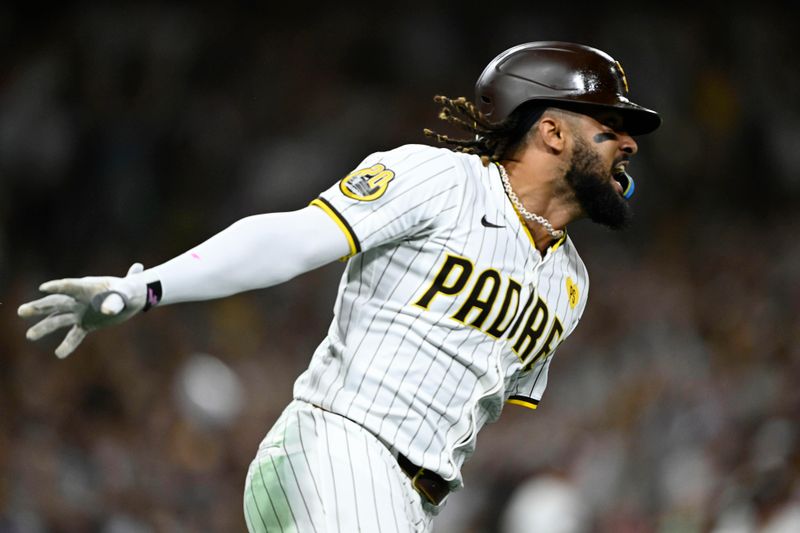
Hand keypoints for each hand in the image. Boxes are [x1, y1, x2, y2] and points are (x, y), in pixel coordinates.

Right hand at [18, 263, 148, 357]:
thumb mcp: (127, 292)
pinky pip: (74, 336)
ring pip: (58, 319)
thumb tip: (107, 311)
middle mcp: (79, 300)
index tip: (44, 288)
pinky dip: (68, 344)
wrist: (133, 297)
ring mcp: (80, 312)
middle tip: (22, 311)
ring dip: (44, 327)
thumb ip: (116, 300)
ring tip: (29, 335)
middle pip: (56, 303)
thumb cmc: (130, 289)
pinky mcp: (86, 324)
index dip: (57, 287)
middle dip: (39, 307)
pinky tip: (59, 354)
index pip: (69, 286)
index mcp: (87, 287)